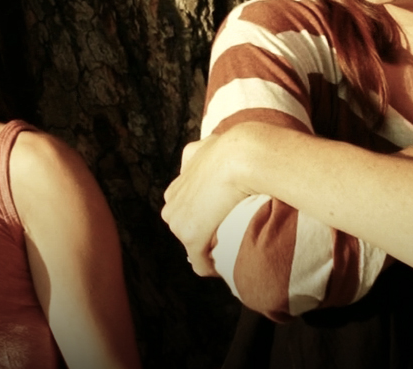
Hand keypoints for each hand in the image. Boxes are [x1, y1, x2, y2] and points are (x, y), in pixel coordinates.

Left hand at [161, 131, 259, 277]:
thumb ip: (197, 153)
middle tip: (231, 237)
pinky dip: (212, 268)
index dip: (205, 218)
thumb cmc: (231, 148)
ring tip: (232, 250)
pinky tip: (225, 268)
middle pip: (187, 230)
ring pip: (193, 246)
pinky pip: (200, 264)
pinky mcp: (191, 238)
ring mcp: (179, 222)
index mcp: (175, 188)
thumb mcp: (205, 145)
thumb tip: (201, 151)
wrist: (241, 155)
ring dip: (211, 250)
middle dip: (206, 235)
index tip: (223, 222)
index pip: (186, 211)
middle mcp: (171, 204)